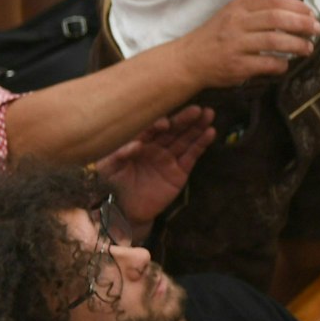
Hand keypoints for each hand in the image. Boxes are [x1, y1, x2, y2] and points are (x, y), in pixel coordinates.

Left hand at [94, 107, 215, 229]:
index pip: (151, 128)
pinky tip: (210, 132)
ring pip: (185, 139)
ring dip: (198, 127)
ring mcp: (168, 159)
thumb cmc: (111, 186)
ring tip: (209, 114)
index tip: (164, 125)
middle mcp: (155, 147)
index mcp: (138, 142)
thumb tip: (137, 144)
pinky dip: (201, 144)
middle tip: (197, 109)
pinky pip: (192, 156)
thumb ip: (120, 152)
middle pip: (172, 130)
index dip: (159, 124)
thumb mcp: (109, 167)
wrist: (123, 211)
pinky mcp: (179, 172)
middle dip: (185, 119)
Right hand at [178, 0, 319, 86]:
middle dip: (303, 24)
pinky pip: (267, 63)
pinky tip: (286, 64)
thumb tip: (296, 12)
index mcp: (238, 7)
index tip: (311, 13)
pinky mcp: (236, 65)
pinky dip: (281, 63)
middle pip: (278, 18)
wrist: (188, 60)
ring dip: (297, 44)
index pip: (274, 0)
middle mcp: (237, 23)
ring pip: (275, 40)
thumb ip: (259, 12)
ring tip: (308, 48)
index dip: (297, 6)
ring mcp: (235, 44)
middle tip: (317, 30)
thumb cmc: (216, 36)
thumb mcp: (233, 15)